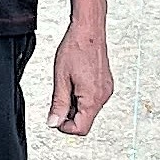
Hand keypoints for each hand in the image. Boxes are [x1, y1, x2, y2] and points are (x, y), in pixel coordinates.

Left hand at [47, 21, 113, 136]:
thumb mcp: (61, 79)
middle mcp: (103, 96)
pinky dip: (82, 96)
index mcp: (92, 98)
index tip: (56, 117)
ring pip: (89, 110)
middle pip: (85, 120)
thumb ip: (59, 104)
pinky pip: (93, 99)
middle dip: (70, 114)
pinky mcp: (106, 84)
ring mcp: (106, 90)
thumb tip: (54, 122)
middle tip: (59, 97)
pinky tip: (75, 82)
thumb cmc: (76, 49)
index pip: (81, 128)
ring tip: (67, 85)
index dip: (65, 126)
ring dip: (75, 104)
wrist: (89, 31)